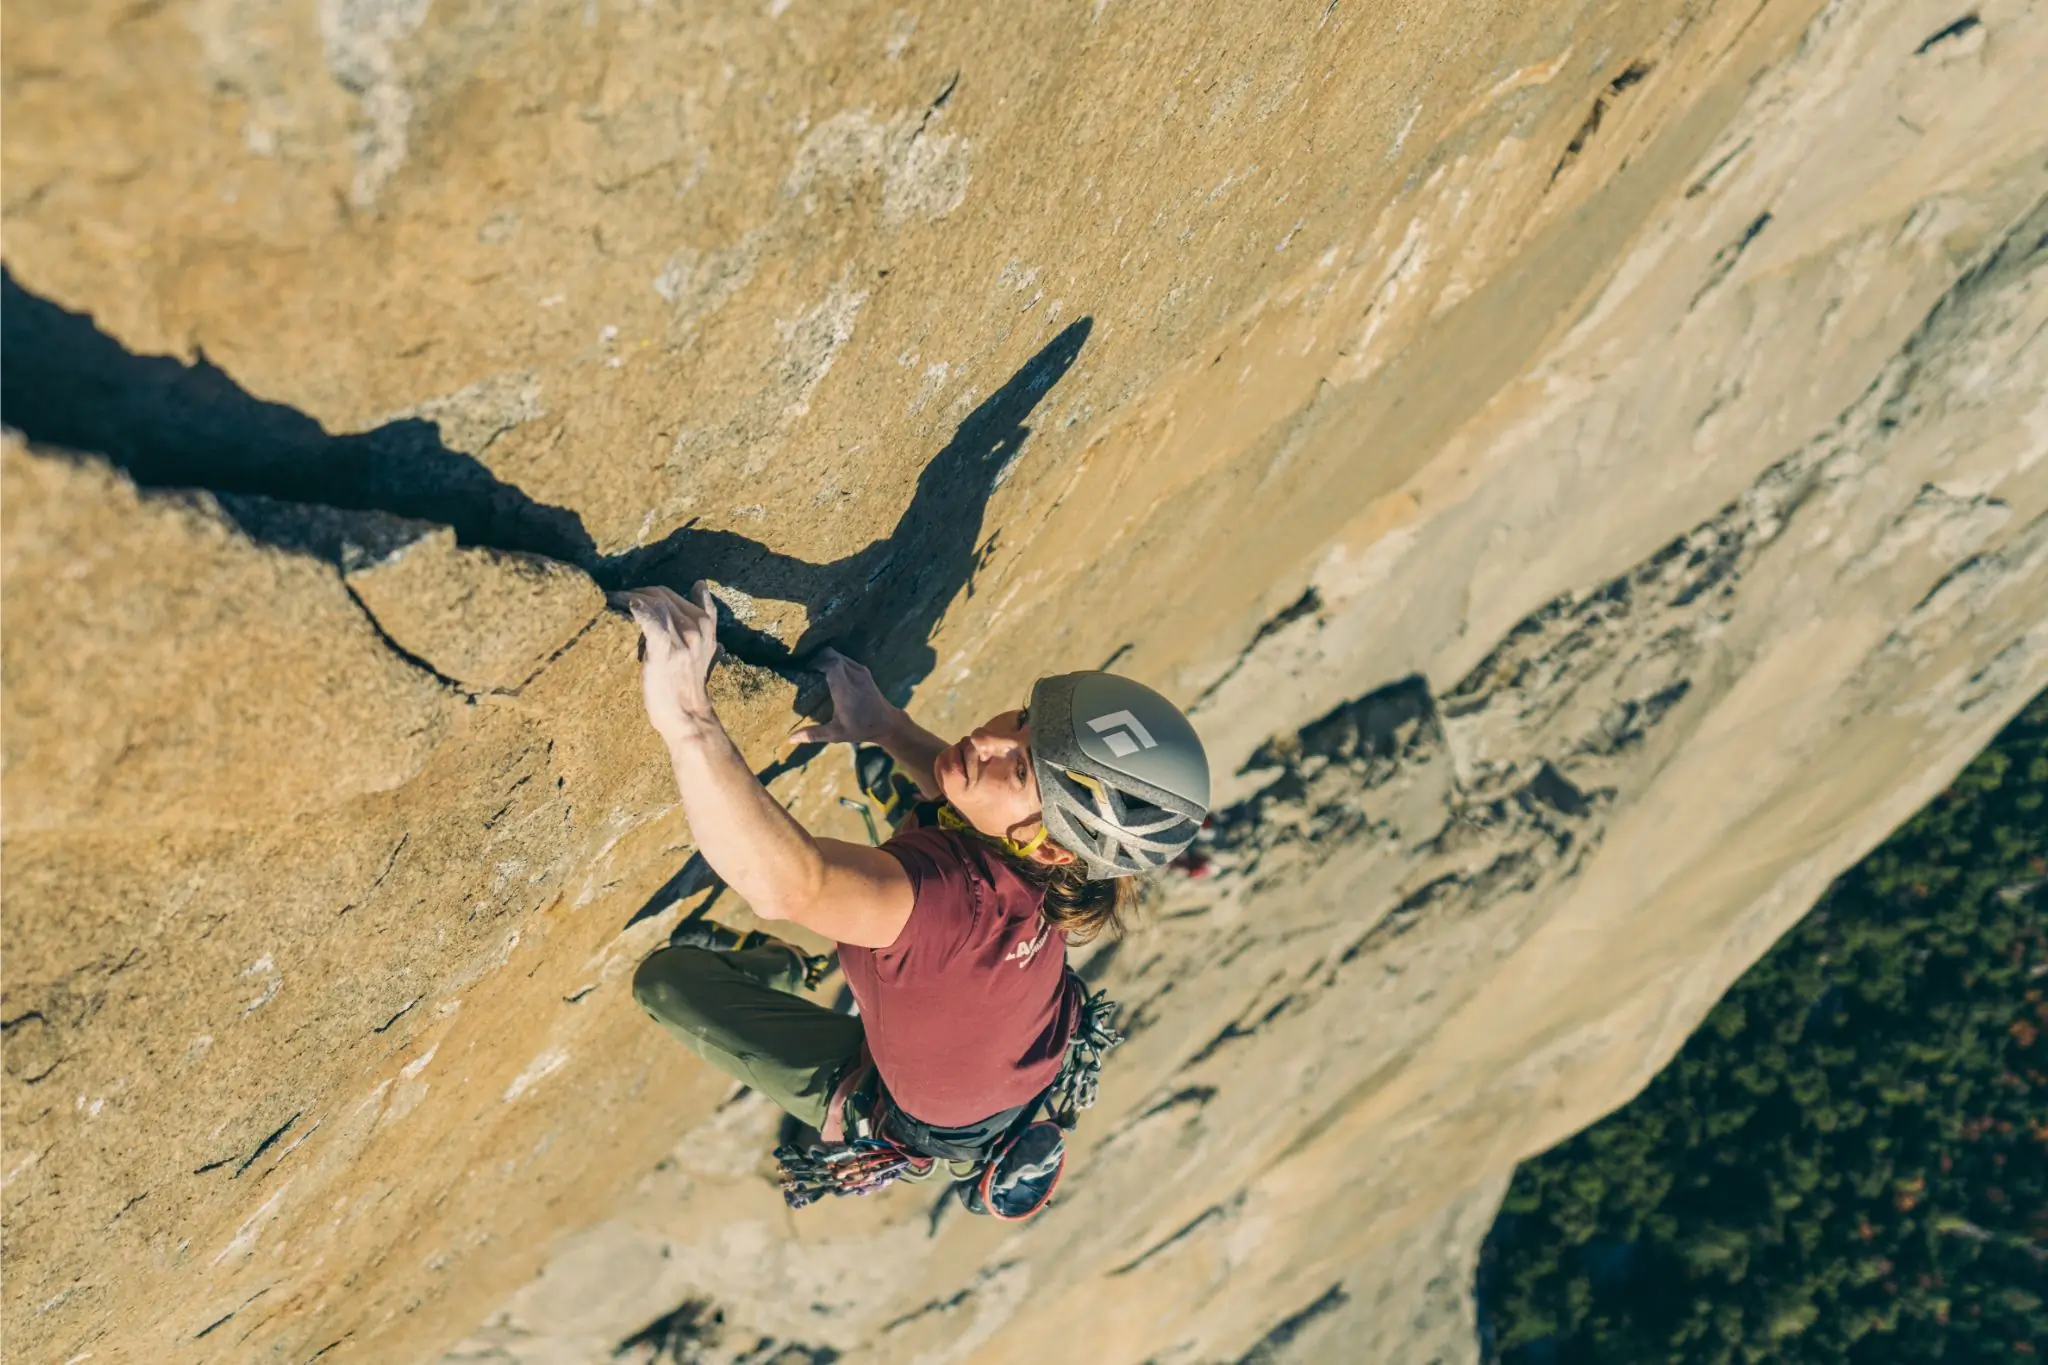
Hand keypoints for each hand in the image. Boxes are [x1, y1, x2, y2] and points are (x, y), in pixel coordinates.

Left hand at [627, 583, 720, 741]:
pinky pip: (651, 622)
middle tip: (617, 599)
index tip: (633, 596)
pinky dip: (639, 610)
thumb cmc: (689, 684)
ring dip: (630, 597)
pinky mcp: (664, 651)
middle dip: (638, 593)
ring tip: (613, 600)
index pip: (675, 595)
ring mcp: (682, 639)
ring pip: (655, 604)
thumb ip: (706, 618)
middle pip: (662, 596)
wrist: (687, 716)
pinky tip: (629, 605)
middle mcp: (697, 628)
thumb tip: (702, 586)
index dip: (652, 592)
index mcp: (706, 625)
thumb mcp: (705, 648)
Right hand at [789, 648, 902, 745]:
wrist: (887, 723)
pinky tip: (826, 669)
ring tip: (813, 667)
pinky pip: (846, 659)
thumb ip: (813, 734)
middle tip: (805, 666)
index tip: (804, 667)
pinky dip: (835, 660)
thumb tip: (790, 738)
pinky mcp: (864, 671)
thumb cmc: (860, 729)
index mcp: (846, 691)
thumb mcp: (836, 734)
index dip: (817, 661)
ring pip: (839, 655)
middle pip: (833, 656)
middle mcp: (854, 677)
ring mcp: (861, 672)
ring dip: (826, 658)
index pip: (832, 665)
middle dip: (818, 658)